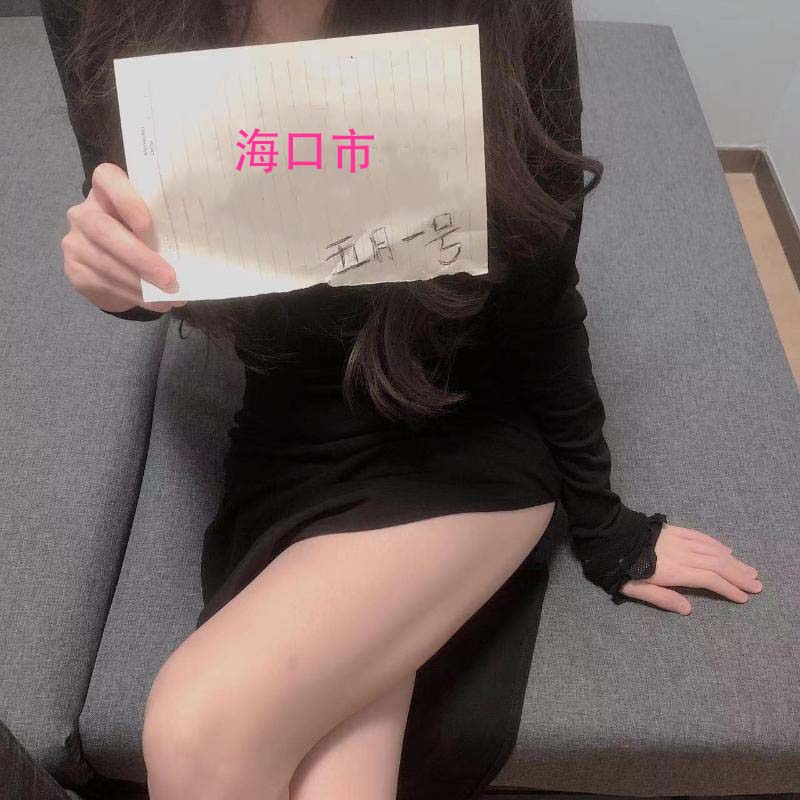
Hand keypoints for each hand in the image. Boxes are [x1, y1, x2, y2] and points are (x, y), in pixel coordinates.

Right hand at [61, 162, 186, 314]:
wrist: (114, 270)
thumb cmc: (142, 239)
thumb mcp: (153, 227)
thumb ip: (162, 228)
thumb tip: (194, 252)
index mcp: (106, 191)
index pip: (106, 177)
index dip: (126, 199)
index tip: (148, 225)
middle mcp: (84, 213)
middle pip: (103, 229)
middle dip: (140, 257)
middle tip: (170, 278)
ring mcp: (75, 241)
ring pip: (105, 262)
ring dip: (141, 282)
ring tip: (169, 295)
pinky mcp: (75, 270)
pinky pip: (104, 283)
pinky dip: (135, 296)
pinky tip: (156, 302)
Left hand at [618, 523, 762, 614]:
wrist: (609, 536)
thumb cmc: (620, 568)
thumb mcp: (635, 589)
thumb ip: (662, 599)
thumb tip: (688, 610)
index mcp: (674, 571)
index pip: (709, 580)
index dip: (728, 589)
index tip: (743, 598)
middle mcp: (682, 554)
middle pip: (717, 564)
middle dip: (739, 575)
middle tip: (757, 585)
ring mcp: (679, 540)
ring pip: (712, 549)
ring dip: (733, 561)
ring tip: (749, 570)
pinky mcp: (674, 530)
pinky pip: (701, 536)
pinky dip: (717, 544)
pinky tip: (727, 550)